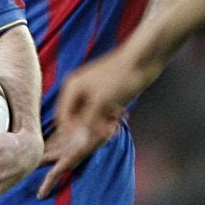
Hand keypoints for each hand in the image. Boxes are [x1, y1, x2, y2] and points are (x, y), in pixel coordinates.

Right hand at [42, 49, 147, 196]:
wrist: (143, 60)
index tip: (83, 144)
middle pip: (75, 119)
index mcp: (72, 88)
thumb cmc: (120, 77)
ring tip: (114, 125)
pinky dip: (107, 119)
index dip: (71, 133)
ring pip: (89, 118)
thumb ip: (87, 123)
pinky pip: (100, 114)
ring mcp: (92, 93)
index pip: (62, 117)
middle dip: (89, 129)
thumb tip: (76, 142)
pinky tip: (118, 118)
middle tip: (106, 132)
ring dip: (99, 125)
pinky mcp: (105, 95)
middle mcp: (78, 90)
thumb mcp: (101, 103)